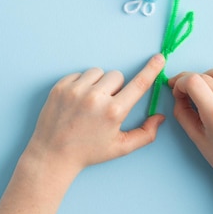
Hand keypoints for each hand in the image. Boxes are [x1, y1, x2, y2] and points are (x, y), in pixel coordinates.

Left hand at [26, 54, 165, 173]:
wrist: (52, 155)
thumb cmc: (88, 152)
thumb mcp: (120, 148)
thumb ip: (145, 134)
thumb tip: (160, 117)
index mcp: (113, 112)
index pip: (139, 84)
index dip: (151, 70)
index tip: (159, 58)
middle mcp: (95, 98)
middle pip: (117, 75)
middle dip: (116, 87)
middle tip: (106, 105)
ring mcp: (76, 90)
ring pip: (98, 72)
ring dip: (98, 83)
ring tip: (90, 103)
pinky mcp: (60, 86)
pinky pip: (79, 74)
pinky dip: (81, 84)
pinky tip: (76, 102)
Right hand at [169, 67, 212, 188]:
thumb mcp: (196, 138)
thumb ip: (182, 113)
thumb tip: (178, 94)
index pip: (193, 82)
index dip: (180, 82)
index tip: (176, 89)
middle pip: (205, 76)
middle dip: (189, 80)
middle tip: (185, 92)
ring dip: (207, 75)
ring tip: (203, 89)